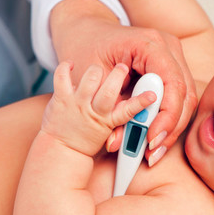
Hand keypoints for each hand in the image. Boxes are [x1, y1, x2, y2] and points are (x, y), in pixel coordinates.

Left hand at [41, 62, 155, 156]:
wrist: (61, 149)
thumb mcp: (110, 128)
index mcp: (111, 119)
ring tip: (99, 69)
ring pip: (91, 78)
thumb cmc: (89, 135)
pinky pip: (61, 76)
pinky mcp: (61, 99)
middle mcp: (96, 112)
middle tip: (123, 67)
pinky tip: (70, 65)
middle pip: (110, 91)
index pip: (131, 110)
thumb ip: (124, 116)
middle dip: (118, 75)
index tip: (152, 95)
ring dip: (96, 70)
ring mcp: (78, 104)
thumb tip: (143, 114)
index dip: (142, 102)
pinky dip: (65, 68)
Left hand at [51, 0, 197, 164]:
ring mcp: (172, 56)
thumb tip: (118, 142)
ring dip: (171, 127)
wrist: (86, 31)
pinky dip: (168, 120)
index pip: (171, 82)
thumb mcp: (91, 80)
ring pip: (186, 98)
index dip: (166, 115)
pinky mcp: (170, 68)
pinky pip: (178, 98)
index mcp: (148, 43)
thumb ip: (109, 109)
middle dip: (171, 127)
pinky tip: (155, 138)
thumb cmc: (85, 49)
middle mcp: (167, 47)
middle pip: (184, 93)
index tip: (151, 139)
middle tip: (153, 152)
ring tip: (153, 151)